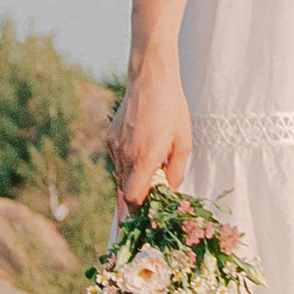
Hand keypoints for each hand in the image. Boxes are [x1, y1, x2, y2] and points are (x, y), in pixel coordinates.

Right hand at [107, 49, 191, 208]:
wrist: (150, 81)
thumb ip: (176, 172)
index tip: (148, 212)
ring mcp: (115, 146)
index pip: (132, 197)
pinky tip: (141, 150)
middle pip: (125, 191)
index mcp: (145, 157)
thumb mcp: (184, 143)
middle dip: (137, 198)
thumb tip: (169, 191)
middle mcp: (126, 154)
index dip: (139, 208)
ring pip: (120, 176)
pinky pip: (117, 161)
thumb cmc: (172, 111)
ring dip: (133, 180)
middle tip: (151, 198)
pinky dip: (127, 164)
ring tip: (149, 168)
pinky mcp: (110, 139)